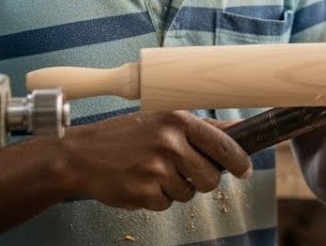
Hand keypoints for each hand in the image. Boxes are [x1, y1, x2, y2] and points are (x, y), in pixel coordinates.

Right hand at [58, 111, 252, 210]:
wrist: (81, 154)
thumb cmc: (126, 136)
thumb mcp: (163, 120)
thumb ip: (202, 128)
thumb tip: (240, 131)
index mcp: (179, 120)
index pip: (224, 145)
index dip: (239, 162)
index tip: (245, 170)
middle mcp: (170, 142)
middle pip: (210, 178)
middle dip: (202, 181)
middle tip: (184, 173)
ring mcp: (156, 168)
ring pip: (188, 194)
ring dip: (176, 189)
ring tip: (154, 173)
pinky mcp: (143, 191)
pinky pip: (166, 204)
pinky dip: (156, 199)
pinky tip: (141, 183)